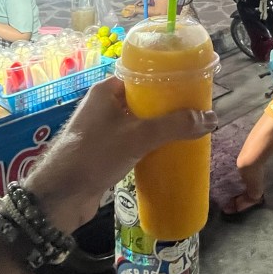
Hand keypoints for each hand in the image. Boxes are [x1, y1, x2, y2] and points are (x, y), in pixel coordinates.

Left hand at [23, 77, 216, 231]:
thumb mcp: (139, 136)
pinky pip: (133, 142)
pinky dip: (150, 145)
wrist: (61, 196)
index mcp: (106, 91)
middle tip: (195, 114)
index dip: (167, 81)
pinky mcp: (104, 152)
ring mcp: (102, 130)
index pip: (142, 77)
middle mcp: (103, 106)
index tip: (191, 89)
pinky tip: (167, 152)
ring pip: (139, 123)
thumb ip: (175, 125)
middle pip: (144, 101)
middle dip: (168, 108)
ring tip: (188, 133)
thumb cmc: (95, 155)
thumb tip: (212, 118)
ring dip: (160, 128)